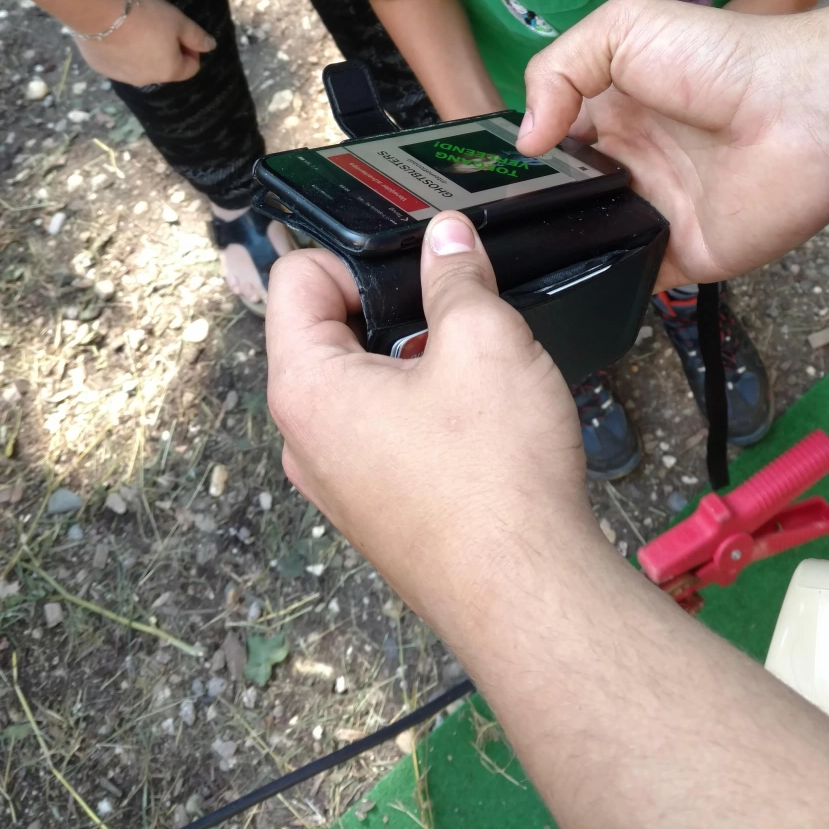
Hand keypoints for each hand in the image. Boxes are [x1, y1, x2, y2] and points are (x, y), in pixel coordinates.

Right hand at [76, 0, 215, 85]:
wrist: (98, 12)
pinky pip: (119, 62)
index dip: (191, 49)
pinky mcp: (101, 69)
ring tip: (135, 28)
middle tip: (158, 26)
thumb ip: (197, 37)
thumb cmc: (145, 15)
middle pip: (165, 68)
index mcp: (169, 71)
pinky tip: (116, 33)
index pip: (191, 68)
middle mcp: (146, 80)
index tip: (182, 31)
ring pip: (140, 66)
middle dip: (167, 51)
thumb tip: (211, 47)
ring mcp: (121, 77)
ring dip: (144, 52)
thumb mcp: (178, 21)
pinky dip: (122, 52)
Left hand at [266, 214, 589, 637]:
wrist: (530, 594)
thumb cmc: (495, 478)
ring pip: (360, 384)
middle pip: (326, 330)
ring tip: (472, 372)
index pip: (295, 277)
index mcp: (305, 388)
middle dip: (390, 310)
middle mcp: (304, 438)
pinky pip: (382, 433)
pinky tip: (476, 423)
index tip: (413, 272)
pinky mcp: (376, 509)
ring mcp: (337, 481)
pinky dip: (422, 411)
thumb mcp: (484, 340)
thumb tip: (446, 236)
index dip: (357, 257)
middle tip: (453, 318)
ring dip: (411, 362)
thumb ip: (457, 275)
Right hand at [518, 0, 828, 287]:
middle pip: (564, 192)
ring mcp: (654, 210)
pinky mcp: (680, 256)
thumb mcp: (621, 28)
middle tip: (497, 215)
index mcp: (614, 108)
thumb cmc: (719, 60)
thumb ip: (555, 70)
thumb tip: (526, 140)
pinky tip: (571, 276)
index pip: (552, 136)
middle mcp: (631, 160)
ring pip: (588, 239)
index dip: (522, 151)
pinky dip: (602, 281)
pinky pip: (629, 279)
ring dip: (559, 244)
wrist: (800, 112)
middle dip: (532, 204)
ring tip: (522, 249)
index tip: (488, 170)